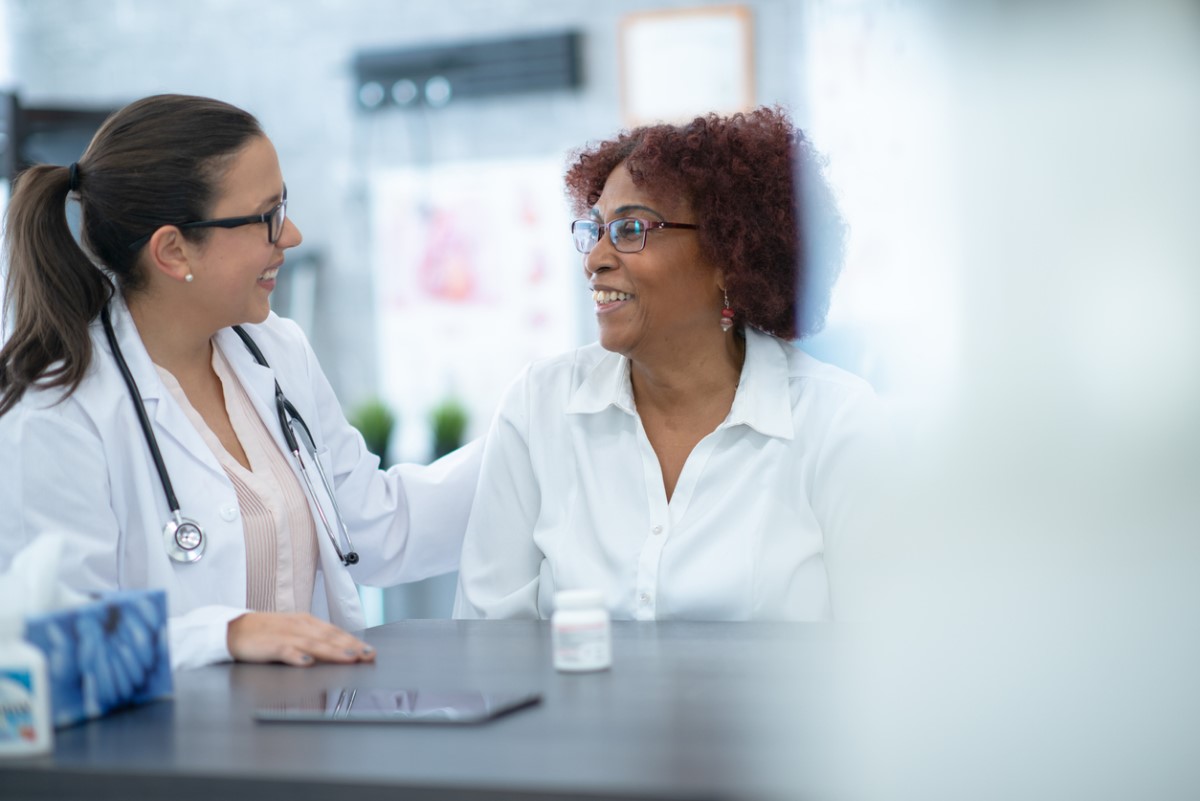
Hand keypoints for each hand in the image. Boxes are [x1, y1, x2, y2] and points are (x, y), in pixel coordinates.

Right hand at [226, 612, 375, 666]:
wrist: (234, 629)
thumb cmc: (267, 633)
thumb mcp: (294, 632)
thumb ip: (314, 640)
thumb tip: (339, 650)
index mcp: (307, 623)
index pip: (335, 632)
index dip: (353, 642)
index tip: (370, 652)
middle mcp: (300, 626)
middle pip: (329, 637)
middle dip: (351, 647)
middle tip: (368, 655)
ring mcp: (285, 635)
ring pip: (313, 643)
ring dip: (332, 651)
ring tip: (349, 658)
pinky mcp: (269, 645)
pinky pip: (285, 651)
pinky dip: (297, 656)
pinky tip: (307, 663)